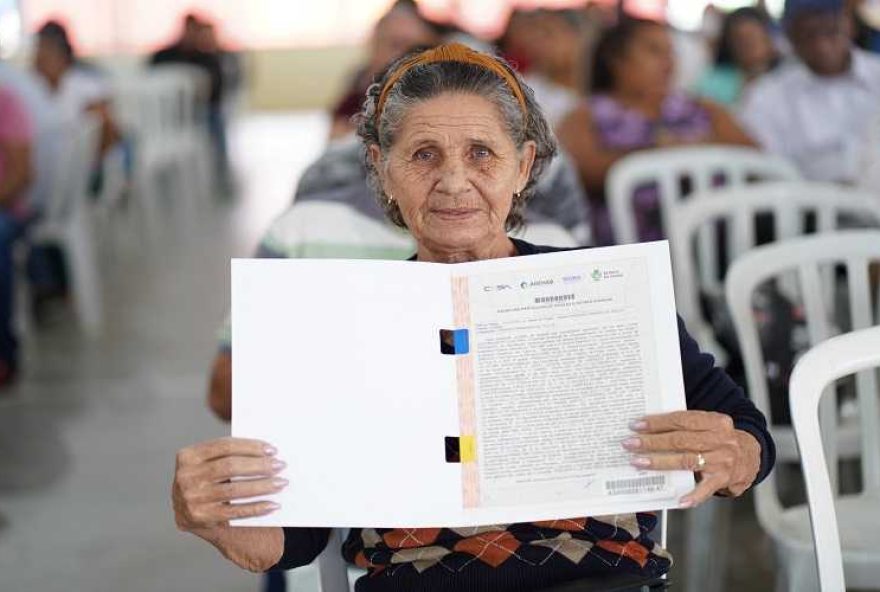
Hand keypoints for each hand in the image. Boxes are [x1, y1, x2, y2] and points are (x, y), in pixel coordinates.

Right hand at [172, 437, 286, 531]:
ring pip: (234, 490)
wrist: (186, 514)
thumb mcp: (207, 464)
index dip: (250, 446)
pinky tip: (272, 505)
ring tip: (281, 483)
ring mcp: (191, 498)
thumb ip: (228, 455)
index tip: (272, 450)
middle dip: (259, 465)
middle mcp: (186, 477)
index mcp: (188, 456)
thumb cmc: (206, 481)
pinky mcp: (200, 518)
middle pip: (230, 467)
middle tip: (280, 465)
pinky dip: (256, 508)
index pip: (224, 446)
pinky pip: (234, 511)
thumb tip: (266, 452)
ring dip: (262, 486)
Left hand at [622, 411, 760, 507]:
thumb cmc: (721, 440)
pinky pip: (706, 488)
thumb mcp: (710, 426)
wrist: (752, 456)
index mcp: (716, 421)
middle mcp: (721, 440)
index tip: (636, 425)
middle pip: (681, 440)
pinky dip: (693, 495)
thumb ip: (687, 426)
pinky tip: (678, 500)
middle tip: (630, 443)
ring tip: (639, 462)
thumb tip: (650, 429)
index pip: (682, 419)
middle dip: (652, 442)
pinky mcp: (725, 479)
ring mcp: (724, 460)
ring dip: (661, 462)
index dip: (658, 422)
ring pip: (687, 461)